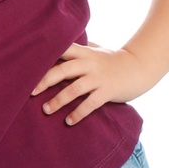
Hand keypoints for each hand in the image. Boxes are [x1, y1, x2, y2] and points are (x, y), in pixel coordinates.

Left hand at [31, 41, 154, 124]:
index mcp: (84, 53)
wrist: (139, 67)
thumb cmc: (114, 59)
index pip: (61, 50)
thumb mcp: (97, 50)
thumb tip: (60, 46)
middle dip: (45, 81)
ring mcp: (98, 78)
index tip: (29, 64)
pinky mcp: (107, 92)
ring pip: (74, 89)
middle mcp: (89, 64)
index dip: (45, 56)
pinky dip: (78, 113)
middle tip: (30, 92)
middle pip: (62, 70)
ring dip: (58, 100)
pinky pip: (90, 104)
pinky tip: (69, 121)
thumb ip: (80, 48)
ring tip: (46, 110)